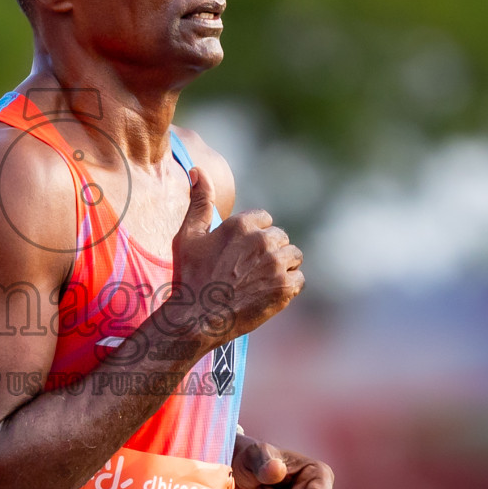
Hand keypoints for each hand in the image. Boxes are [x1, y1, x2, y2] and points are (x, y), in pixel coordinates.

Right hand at [171, 168, 302, 348]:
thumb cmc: (190, 276)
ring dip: (281, 267)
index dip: (254, 236)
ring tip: (259, 282)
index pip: (265, 220)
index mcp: (241, 224)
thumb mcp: (189, 235)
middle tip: (248, 271)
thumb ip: (199, 201)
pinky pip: (299, 280)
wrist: (196, 319)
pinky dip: (288, 287)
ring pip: (293, 257)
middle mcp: (262, 240)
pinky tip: (267, 294)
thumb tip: (198, 170)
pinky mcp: (284, 288)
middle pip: (281, 238)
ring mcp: (275, 265)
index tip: (241, 253)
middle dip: (269, 251)